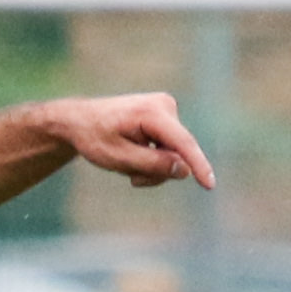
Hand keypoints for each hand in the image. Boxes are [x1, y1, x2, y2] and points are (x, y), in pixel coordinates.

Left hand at [54, 92, 215, 189]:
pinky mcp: (166, 118)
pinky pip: (169, 150)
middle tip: (131, 178)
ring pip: (173, 155)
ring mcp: (167, 110)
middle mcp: (165, 106)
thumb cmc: (94, 138)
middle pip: (177, 154)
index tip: (209, 185)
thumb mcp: (117, 157)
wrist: (80, 120)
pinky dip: (153, 160)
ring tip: (127, 163)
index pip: (182, 143)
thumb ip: (151, 164)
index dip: (197, 165)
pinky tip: (134, 155)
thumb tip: (184, 169)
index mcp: (151, 112)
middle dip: (156, 171)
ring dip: (152, 167)